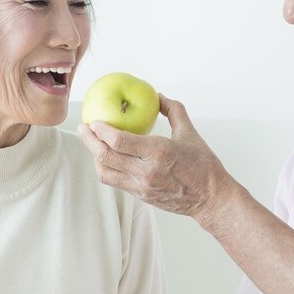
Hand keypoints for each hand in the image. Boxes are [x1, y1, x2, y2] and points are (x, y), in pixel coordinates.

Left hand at [78, 94, 231, 224]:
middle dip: (89, 141)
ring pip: (105, 172)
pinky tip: (106, 158)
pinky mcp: (140, 196)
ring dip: (94, 156)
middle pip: (105, 156)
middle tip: (83, 129)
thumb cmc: (203, 165)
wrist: (210, 198)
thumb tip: (157, 96)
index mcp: (158, 152)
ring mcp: (141, 186)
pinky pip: (114, 181)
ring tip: (92, 143)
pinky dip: (105, 168)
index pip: (118, 141)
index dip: (101, 130)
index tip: (93, 120)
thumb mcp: (190, 133)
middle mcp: (146, 171)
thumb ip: (173, 110)